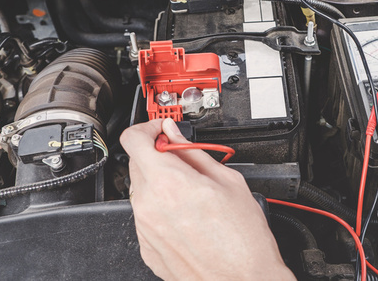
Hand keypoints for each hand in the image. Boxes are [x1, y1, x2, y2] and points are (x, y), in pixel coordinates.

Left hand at [120, 118, 293, 280]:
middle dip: (158, 156)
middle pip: (137, 163)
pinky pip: (147, 216)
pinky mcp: (147, 248)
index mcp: (168, 182)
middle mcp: (149, 205)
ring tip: (192, 193)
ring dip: (160, 183)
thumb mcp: (228, 181)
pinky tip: (188, 216)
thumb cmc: (243, 240)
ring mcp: (145, 229)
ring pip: (142, 190)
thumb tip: (177, 136)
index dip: (148, 129)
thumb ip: (194, 153)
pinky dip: (161, 208)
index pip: (133, 139)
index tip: (163, 132)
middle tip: (184, 160)